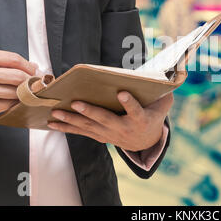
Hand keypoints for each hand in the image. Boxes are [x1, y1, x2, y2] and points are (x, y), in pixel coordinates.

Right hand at [0, 48, 37, 119]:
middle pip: (19, 75)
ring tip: (21, 90)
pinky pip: (11, 103)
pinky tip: (11, 98)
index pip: (15, 59)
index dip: (28, 66)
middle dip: (30, 79)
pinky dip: (15, 101)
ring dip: (23, 92)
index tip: (33, 70)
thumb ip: (5, 61)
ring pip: (17, 91)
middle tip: (33, 81)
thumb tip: (32, 66)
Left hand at [49, 92, 173, 151]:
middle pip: (106, 120)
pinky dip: (67, 128)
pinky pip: (82, 132)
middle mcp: (123, 129)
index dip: (130, 103)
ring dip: (72, 120)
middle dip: (90, 112)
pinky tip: (52, 123)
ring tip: (56, 113)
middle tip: (76, 102)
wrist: (145, 142)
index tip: (123, 93)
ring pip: (89, 127)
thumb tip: (168, 78)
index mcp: (140, 120)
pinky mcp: (100, 136)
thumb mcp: (162, 106)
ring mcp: (110, 135)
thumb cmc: (153, 117)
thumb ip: (164, 95)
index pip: (136, 111)